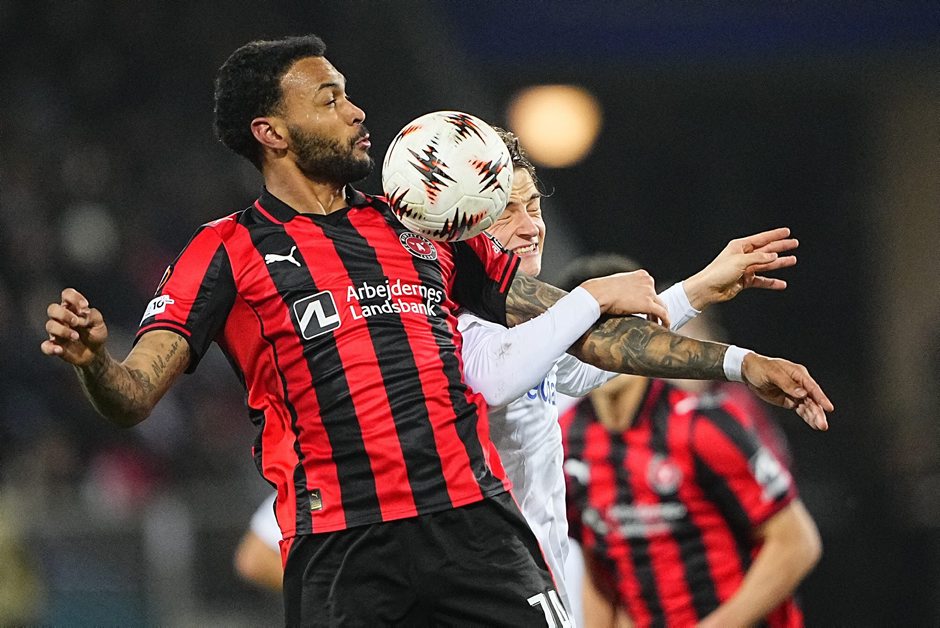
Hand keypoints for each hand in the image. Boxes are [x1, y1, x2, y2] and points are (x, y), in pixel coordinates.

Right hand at [40, 288, 108, 366]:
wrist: (95, 353)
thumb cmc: (95, 334)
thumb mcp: (99, 323)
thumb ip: (93, 316)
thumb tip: (82, 315)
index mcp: (72, 308)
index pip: (67, 295)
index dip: (74, 297)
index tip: (85, 306)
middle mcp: (61, 318)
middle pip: (53, 309)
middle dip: (64, 314)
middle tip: (76, 322)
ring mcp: (56, 332)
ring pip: (50, 325)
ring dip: (63, 331)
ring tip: (76, 337)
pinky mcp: (54, 346)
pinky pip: (45, 346)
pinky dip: (50, 348)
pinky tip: (60, 350)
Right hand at [580, 270, 669, 327]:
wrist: (598, 294)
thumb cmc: (602, 290)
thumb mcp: (618, 283)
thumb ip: (627, 287)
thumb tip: (625, 296)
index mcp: (641, 275)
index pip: (650, 289)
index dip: (649, 300)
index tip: (646, 309)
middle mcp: (648, 281)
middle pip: (657, 297)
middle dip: (655, 309)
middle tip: (652, 319)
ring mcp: (649, 292)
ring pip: (662, 306)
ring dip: (660, 317)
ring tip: (657, 326)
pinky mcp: (648, 304)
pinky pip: (663, 314)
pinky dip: (665, 321)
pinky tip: (664, 327)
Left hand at [683, 228, 797, 309]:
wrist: (708, 289)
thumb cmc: (718, 272)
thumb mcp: (740, 261)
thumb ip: (758, 258)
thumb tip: (773, 256)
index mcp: (739, 246)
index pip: (761, 238)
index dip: (774, 235)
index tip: (786, 232)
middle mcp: (743, 256)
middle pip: (766, 250)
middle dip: (781, 247)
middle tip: (794, 244)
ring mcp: (744, 269)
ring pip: (766, 265)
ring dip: (779, 263)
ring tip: (792, 260)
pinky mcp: (744, 280)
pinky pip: (761, 280)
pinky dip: (771, 282)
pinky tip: (781, 283)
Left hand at [740, 353, 833, 429]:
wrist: (748, 372)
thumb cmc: (760, 368)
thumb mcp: (772, 374)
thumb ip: (787, 383)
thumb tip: (802, 393)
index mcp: (798, 374)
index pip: (812, 387)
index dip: (821, 398)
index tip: (828, 408)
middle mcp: (800, 384)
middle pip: (813, 399)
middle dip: (818, 412)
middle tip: (823, 424)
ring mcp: (795, 393)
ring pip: (808, 406)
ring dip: (814, 416)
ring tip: (821, 426)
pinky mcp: (789, 401)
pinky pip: (801, 410)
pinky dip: (807, 417)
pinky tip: (814, 425)